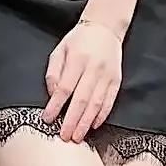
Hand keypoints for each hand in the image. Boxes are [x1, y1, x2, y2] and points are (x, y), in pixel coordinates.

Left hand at [43, 20, 123, 142]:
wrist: (105, 28)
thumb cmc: (78, 41)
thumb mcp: (60, 50)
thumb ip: (53, 72)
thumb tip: (52, 95)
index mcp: (77, 60)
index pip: (65, 87)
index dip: (56, 105)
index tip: (48, 118)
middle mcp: (93, 69)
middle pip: (82, 99)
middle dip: (72, 120)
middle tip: (64, 136)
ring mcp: (107, 75)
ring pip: (96, 103)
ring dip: (86, 122)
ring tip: (78, 137)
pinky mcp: (116, 80)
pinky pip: (110, 101)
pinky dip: (102, 115)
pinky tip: (94, 125)